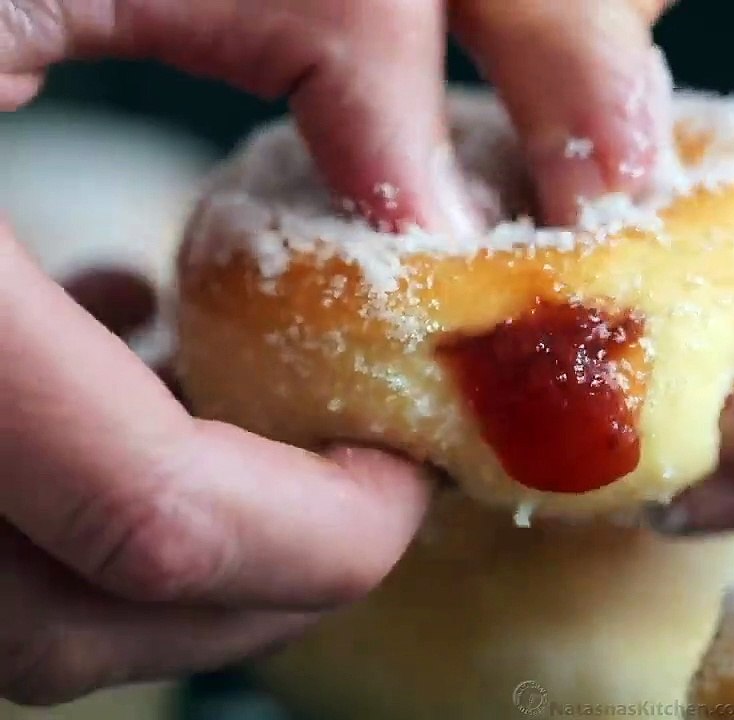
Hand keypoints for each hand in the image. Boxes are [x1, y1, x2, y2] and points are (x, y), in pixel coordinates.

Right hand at [0, 0, 673, 703]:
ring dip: (166, 552)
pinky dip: (71, 479)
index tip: (412, 475)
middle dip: (255, 580)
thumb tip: (454, 191)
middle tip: (357, 491)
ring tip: (249, 425)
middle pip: (76, 615)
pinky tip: (126, 335)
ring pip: (21, 607)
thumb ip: (326, 32)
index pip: (156, 515)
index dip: (323, 528)